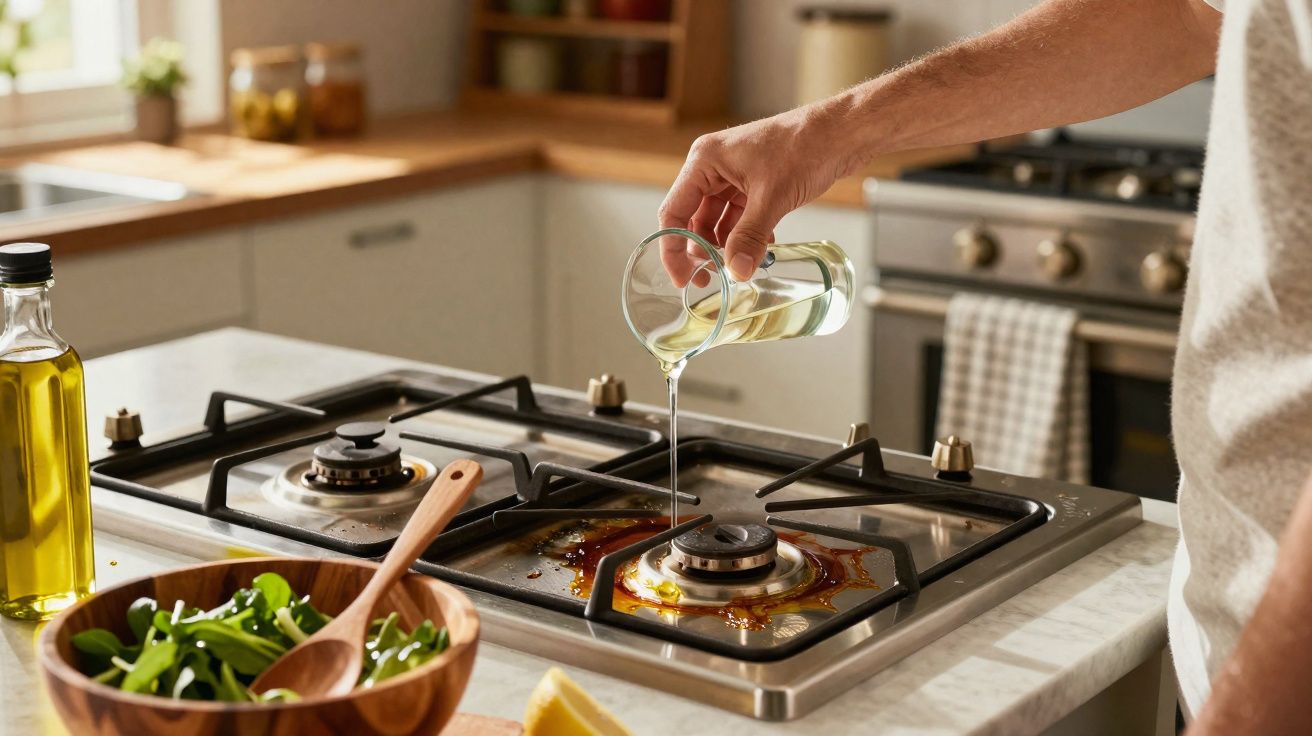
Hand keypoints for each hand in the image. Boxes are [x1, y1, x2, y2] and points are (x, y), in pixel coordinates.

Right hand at [658, 101, 857, 284]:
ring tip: (740, 266)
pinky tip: (760, 250)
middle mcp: (713, 167)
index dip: (673, 248)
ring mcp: (733, 176)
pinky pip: (738, 217)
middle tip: (710, 279)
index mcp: (705, 161)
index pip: (674, 211)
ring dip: (726, 245)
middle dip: (702, 250)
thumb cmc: (805, 147)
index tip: (682, 278)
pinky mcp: (753, 184)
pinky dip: (745, 236)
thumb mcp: (772, 198)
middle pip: (693, 219)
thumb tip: (735, 271)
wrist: (841, 133)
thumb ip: (749, 237)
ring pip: (717, 221)